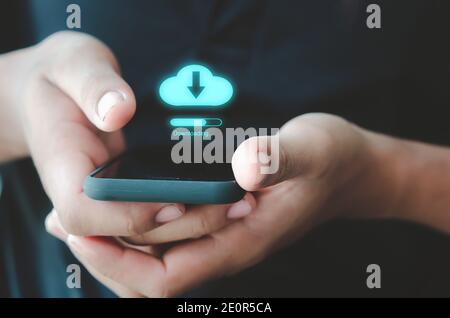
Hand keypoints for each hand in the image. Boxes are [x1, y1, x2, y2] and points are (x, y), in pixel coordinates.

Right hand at [0, 31, 254, 241]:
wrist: (51, 91)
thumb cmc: (59, 76)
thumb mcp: (72, 62)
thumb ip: (93, 85)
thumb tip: (118, 111)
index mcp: (63, 166)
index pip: (84, 213)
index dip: (126, 216)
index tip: (173, 203)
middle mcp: (86, 192)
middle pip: (128, 233)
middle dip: (182, 224)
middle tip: (235, 203)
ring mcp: (107, 198)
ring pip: (146, 234)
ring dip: (192, 226)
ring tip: (241, 203)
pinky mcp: (126, 193)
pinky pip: (156, 216)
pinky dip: (189, 215)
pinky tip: (224, 199)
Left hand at [46, 113, 375, 296]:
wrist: (350, 171)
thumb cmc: (331, 161)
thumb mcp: (312, 149)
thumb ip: (278, 159)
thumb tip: (243, 166)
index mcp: (244, 238)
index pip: (167, 274)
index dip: (118, 258)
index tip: (81, 227)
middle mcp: (228, 247)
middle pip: (150, 279)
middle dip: (102, 255)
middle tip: (63, 219)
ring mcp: (224, 238)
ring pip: (155, 265)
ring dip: (114, 246)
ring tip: (77, 216)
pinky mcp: (222, 223)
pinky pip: (169, 243)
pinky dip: (136, 232)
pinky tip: (121, 208)